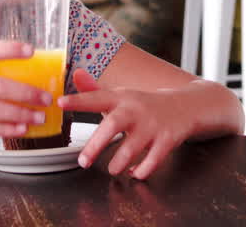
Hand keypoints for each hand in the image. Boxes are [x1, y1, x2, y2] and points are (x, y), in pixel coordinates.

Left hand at [57, 69, 191, 179]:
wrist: (185, 106)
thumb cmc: (144, 105)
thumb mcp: (121, 95)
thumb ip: (95, 89)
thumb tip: (75, 73)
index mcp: (121, 98)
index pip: (96, 97)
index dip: (78, 100)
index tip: (60, 103)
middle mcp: (135, 110)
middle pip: (113, 125)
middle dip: (96, 145)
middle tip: (83, 162)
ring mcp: (152, 125)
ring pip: (131, 148)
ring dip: (118, 163)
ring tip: (113, 169)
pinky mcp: (167, 140)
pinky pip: (152, 161)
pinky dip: (141, 171)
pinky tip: (136, 172)